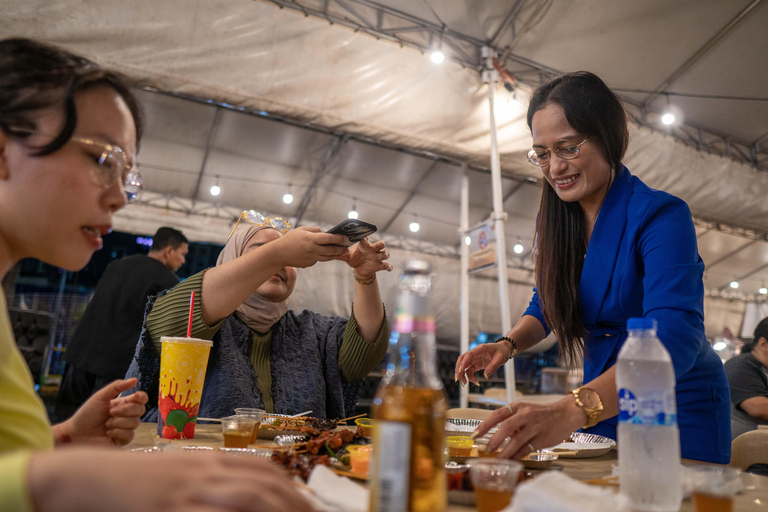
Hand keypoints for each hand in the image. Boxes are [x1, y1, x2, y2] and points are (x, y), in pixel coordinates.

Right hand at [28, 447, 315, 511]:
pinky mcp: (172, 509)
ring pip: (248, 498)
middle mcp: (205, 472)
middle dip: (295, 502)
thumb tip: (241, 495)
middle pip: (264, 485)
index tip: (308, 503)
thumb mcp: (179, 474)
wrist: (88, 478)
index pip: (263, 471)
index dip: (290, 488)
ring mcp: (189, 492)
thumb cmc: (135, 480)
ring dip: (278, 508)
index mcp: (208, 461)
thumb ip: (209, 480)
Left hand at [54, 378, 147, 445]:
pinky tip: (108, 433)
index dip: (142, 397)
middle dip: (126, 410)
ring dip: (119, 422)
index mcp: (123, 404)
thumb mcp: (100, 396)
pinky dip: (118, 433)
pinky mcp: (122, 440)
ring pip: (135, 423)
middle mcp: (127, 416)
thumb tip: (135, 380)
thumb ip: (116, 386)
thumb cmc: (86, 414)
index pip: (141, 399)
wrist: (75, 433)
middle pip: (140, 410)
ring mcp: (125, 428)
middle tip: (110, 412)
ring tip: (106, 424)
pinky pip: (129, 435)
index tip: (136, 396)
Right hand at [270, 227, 349, 267]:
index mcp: (311, 239)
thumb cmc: (290, 239)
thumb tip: (324, 232)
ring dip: (335, 255)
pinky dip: (322, 256)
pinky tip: (325, 254)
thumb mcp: (301, 230)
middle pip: (331, 250)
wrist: (279, 253)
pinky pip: (319, 260)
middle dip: (340, 249)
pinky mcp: (309, 264)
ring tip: (341, 251)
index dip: (339, 238)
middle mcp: (312, 249)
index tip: (346, 238)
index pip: (328, 238)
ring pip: (327, 257)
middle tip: (347, 248)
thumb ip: (314, 230)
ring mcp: (311, 258)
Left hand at [339, 238, 391, 277]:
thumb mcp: (347, 256)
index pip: (366, 239)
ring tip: (384, 255)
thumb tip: (330, 251)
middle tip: (381, 244)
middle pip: (379, 245)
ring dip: (385, 254)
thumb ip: (340, 254)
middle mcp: (372, 249)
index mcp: (364, 245)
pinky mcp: (380, 265)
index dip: (365, 238)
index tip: (363, 238)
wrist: (359, 269)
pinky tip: (389, 268)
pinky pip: (386, 265)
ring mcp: (377, 257)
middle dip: (381, 244)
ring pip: (384, 253)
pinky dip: (389, 266)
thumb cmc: (354, 259)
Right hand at [454, 342, 509, 384]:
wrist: (504, 349)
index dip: (463, 363)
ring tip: (464, 383)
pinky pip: (469, 370)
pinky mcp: (476, 364)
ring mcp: (475, 358)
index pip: (469, 355)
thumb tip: (486, 376)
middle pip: (462, 359)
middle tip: (458, 379)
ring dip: (462, 374)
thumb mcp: (500, 359)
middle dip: (459, 369)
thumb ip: (493, 367)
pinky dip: (470, 376)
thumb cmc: (502, 352)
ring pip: (464, 366)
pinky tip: (476, 382)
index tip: (460, 371)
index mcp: (481, 349)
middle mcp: (475, 353)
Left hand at [473, 397, 585, 459]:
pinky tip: (511, 461)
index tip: (475, 435)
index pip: (498, 414)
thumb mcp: (525, 411)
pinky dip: (518, 456)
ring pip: (517, 440)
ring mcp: (535, 426)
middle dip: (495, 439)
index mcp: (518, 406)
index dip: (485, 425)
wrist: (566, 414)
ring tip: (497, 460)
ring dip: (505, 452)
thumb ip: (512, 422)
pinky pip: (527, 449)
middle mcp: (526, 414)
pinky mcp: (543, 438)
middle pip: (506, 426)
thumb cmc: (542, 414)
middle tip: (486, 449)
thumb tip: (497, 437)